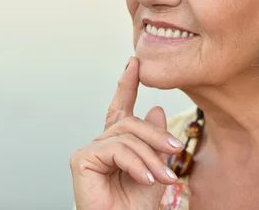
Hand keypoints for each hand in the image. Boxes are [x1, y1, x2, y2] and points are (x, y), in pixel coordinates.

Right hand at [70, 57, 183, 209]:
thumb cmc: (136, 209)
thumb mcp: (156, 171)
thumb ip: (155, 142)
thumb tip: (155, 109)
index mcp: (117, 145)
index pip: (121, 108)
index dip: (127, 84)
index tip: (134, 62)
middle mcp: (101, 143)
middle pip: (131, 122)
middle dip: (156, 135)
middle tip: (175, 149)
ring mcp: (90, 150)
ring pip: (127, 136)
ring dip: (150, 157)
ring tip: (163, 178)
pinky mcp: (82, 159)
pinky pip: (117, 149)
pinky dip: (136, 164)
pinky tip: (146, 180)